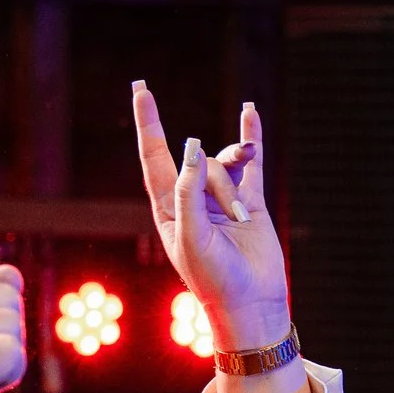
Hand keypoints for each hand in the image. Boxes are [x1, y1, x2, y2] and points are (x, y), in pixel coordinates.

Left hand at [133, 82, 286, 352]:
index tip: (142, 89)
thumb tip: (191, 146)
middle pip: (199, 163)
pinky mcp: (250, 202)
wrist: (251, 304)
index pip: (155, 157)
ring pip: (227, 165)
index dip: (150, 124)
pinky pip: (251, 163)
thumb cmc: (213, 279)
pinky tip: (249, 111)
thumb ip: (188, 192)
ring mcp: (221, 199)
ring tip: (243, 219)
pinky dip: (251, 137)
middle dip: (217, 182)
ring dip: (236, 187)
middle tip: (230, 219)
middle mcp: (192, 200)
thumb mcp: (191, 237)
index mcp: (168, 209)